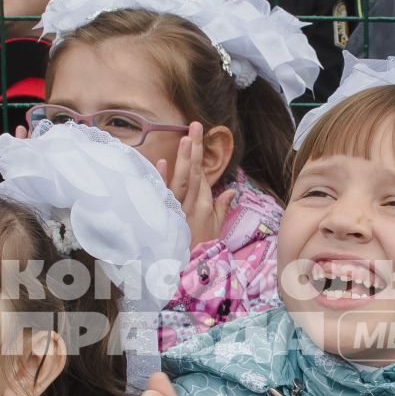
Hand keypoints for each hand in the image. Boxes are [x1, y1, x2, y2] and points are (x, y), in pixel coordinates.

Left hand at [163, 124, 234, 248]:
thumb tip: (232, 190)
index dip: (201, 154)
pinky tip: (162, 162)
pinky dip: (162, 179)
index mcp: (204, 205)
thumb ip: (222, 206)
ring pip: (182, 182)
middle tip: (195, 126)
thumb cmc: (201, 247)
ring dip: (184, 160)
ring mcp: (178, 211)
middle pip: (194, 172)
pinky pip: (164, 197)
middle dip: (195, 148)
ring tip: (185, 139)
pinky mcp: (166, 218)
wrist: (187, 270)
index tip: (199, 133)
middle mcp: (192, 205)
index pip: (203, 174)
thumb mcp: (216, 227)